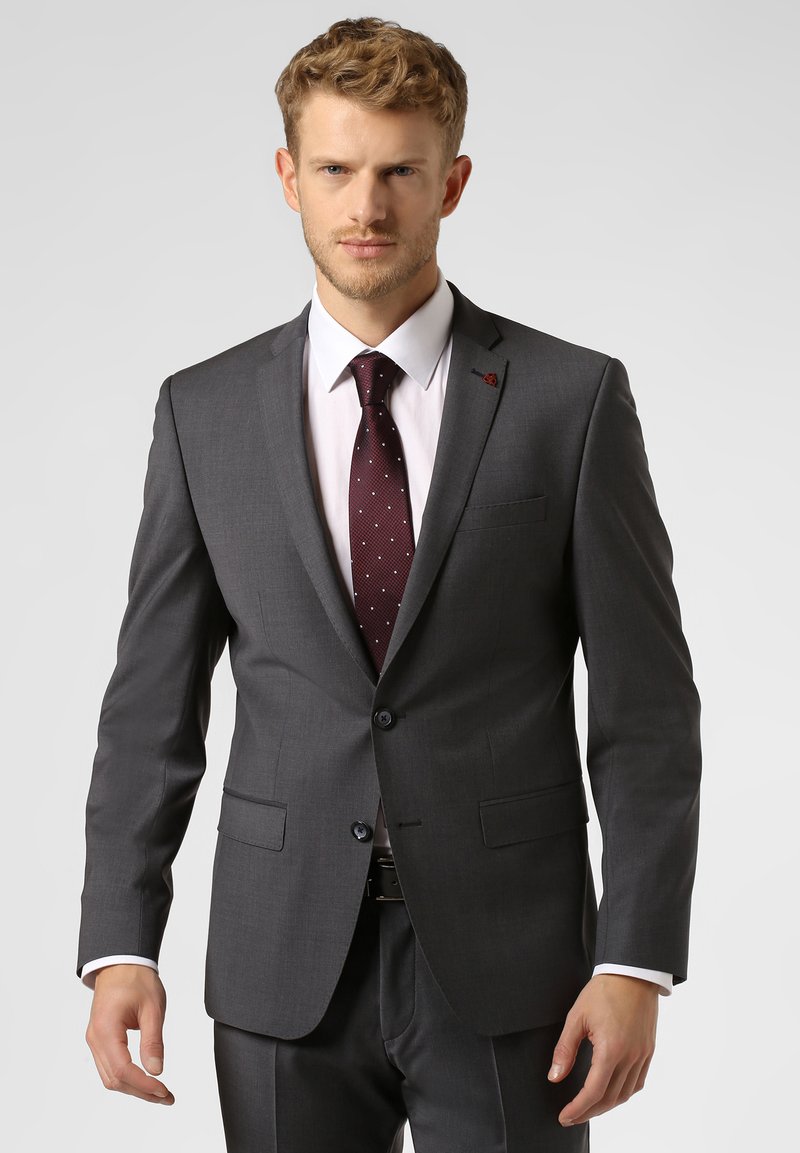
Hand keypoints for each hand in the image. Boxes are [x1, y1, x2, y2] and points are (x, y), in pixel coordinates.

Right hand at [85, 964, 174, 1104]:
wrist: (121, 963)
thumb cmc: (136, 979)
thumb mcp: (152, 1007)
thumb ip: (153, 1041)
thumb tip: (156, 1071)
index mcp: (106, 1029)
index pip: (122, 1069)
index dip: (143, 1085)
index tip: (164, 1091)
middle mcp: (95, 1038)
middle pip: (114, 1079)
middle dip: (141, 1092)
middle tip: (167, 1097)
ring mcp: (95, 1040)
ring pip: (110, 1077)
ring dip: (134, 1088)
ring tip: (159, 1093)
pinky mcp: (100, 1040)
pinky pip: (110, 1067)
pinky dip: (127, 1077)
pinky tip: (145, 1080)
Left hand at [548, 973, 657, 1126]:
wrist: (632, 973)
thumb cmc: (604, 991)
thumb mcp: (577, 1017)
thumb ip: (565, 1049)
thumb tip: (554, 1076)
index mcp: (611, 1049)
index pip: (593, 1092)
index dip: (577, 1108)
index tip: (564, 1116)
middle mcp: (630, 1057)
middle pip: (609, 1098)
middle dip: (589, 1112)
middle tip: (571, 1116)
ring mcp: (642, 1055)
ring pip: (625, 1094)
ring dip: (606, 1105)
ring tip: (588, 1108)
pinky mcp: (648, 1050)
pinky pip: (638, 1082)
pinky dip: (623, 1093)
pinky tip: (611, 1092)